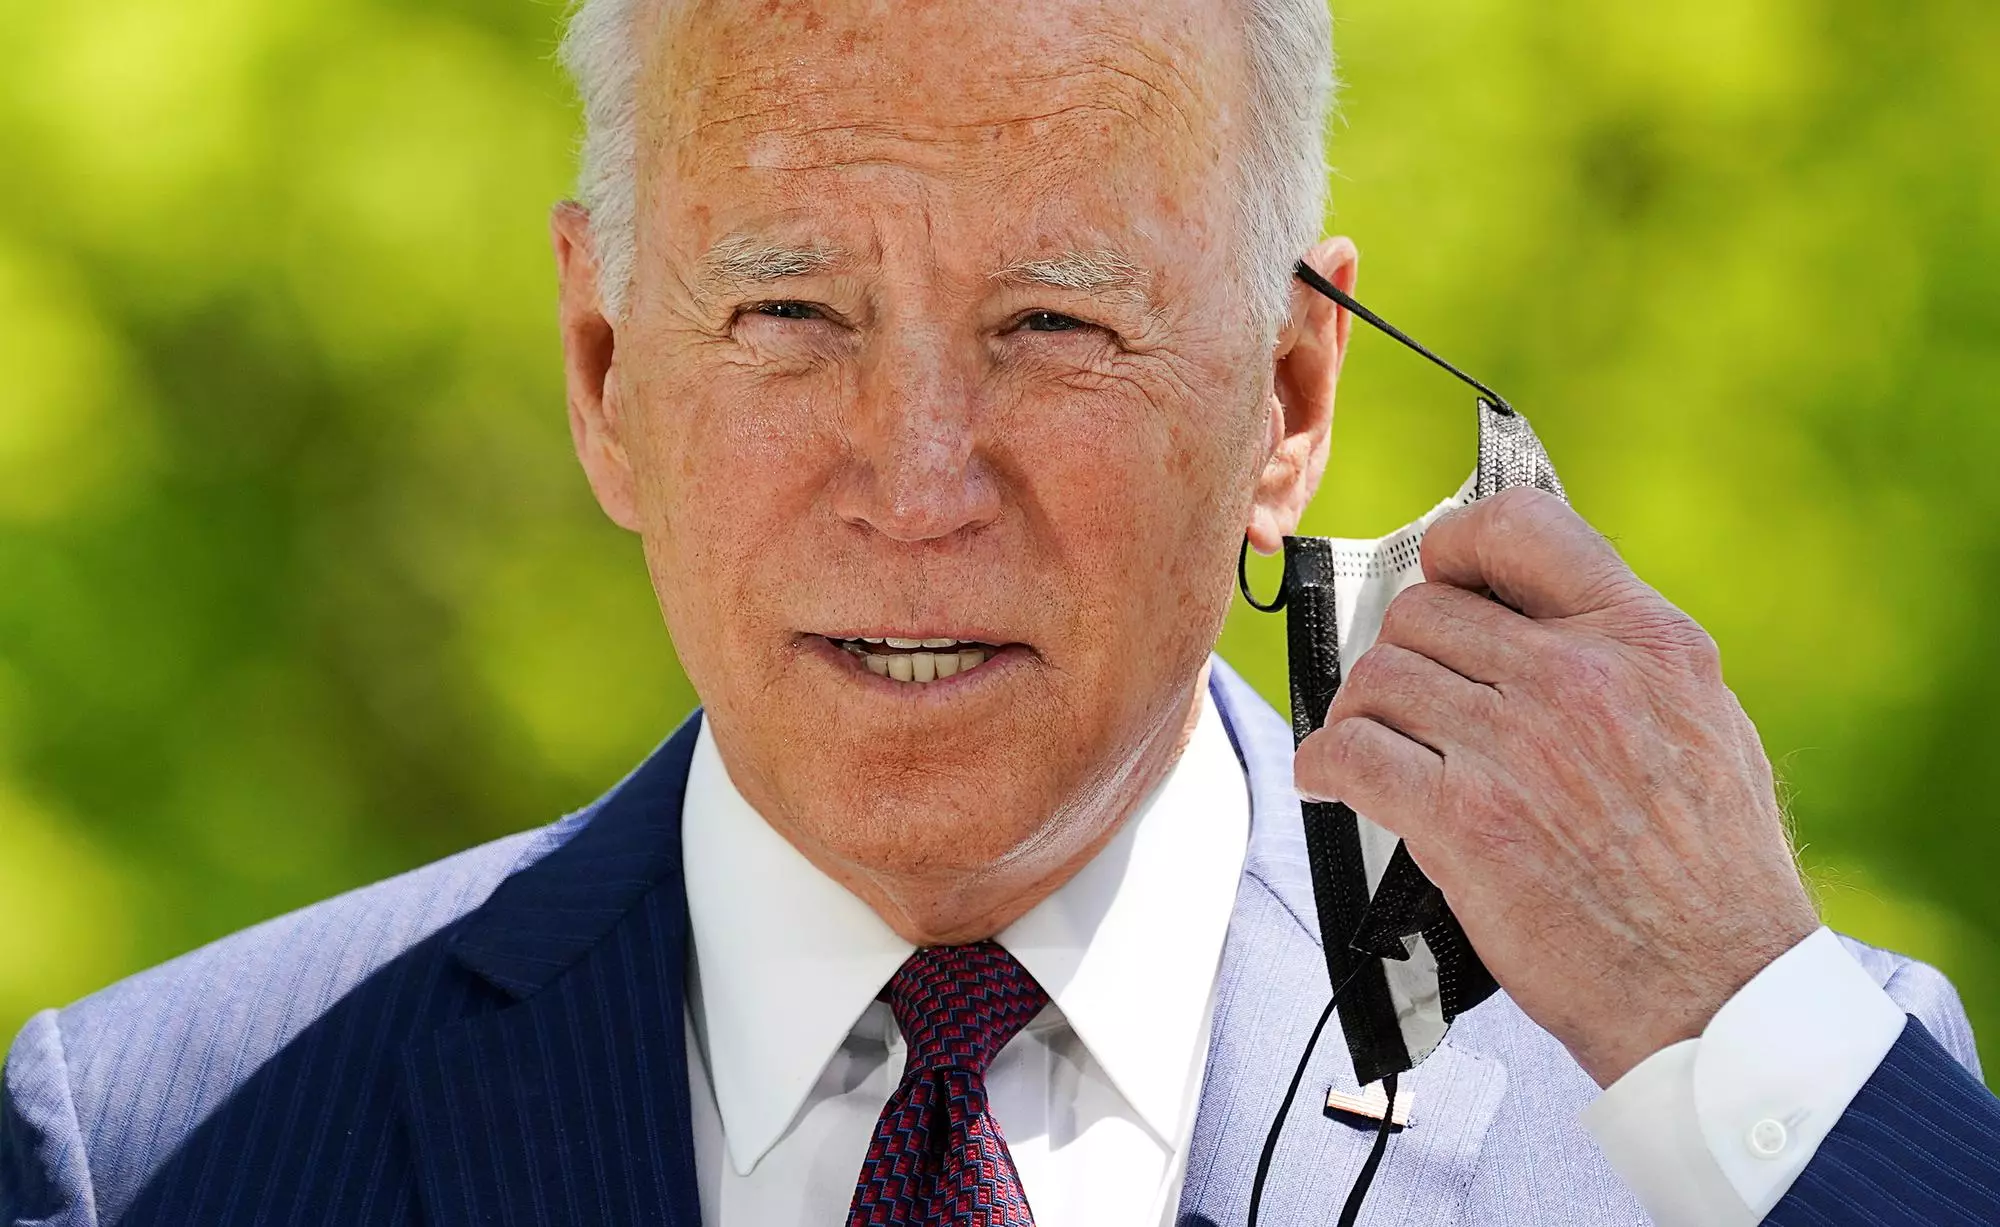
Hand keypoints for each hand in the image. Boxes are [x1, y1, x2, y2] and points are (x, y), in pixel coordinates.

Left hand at [1293, 488, 1819, 1085]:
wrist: (1718, 992)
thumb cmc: (1714, 874)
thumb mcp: (1704, 723)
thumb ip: (1625, 657)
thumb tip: (1536, 619)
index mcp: (1645, 639)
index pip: (1522, 525)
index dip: (1457, 544)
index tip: (1439, 576)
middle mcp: (1579, 676)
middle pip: (1425, 612)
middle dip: (1404, 655)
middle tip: (1407, 702)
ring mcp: (1517, 745)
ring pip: (1378, 678)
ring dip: (1361, 713)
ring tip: (1373, 747)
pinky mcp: (1465, 819)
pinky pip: (1350, 755)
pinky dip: (1325, 768)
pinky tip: (1335, 784)